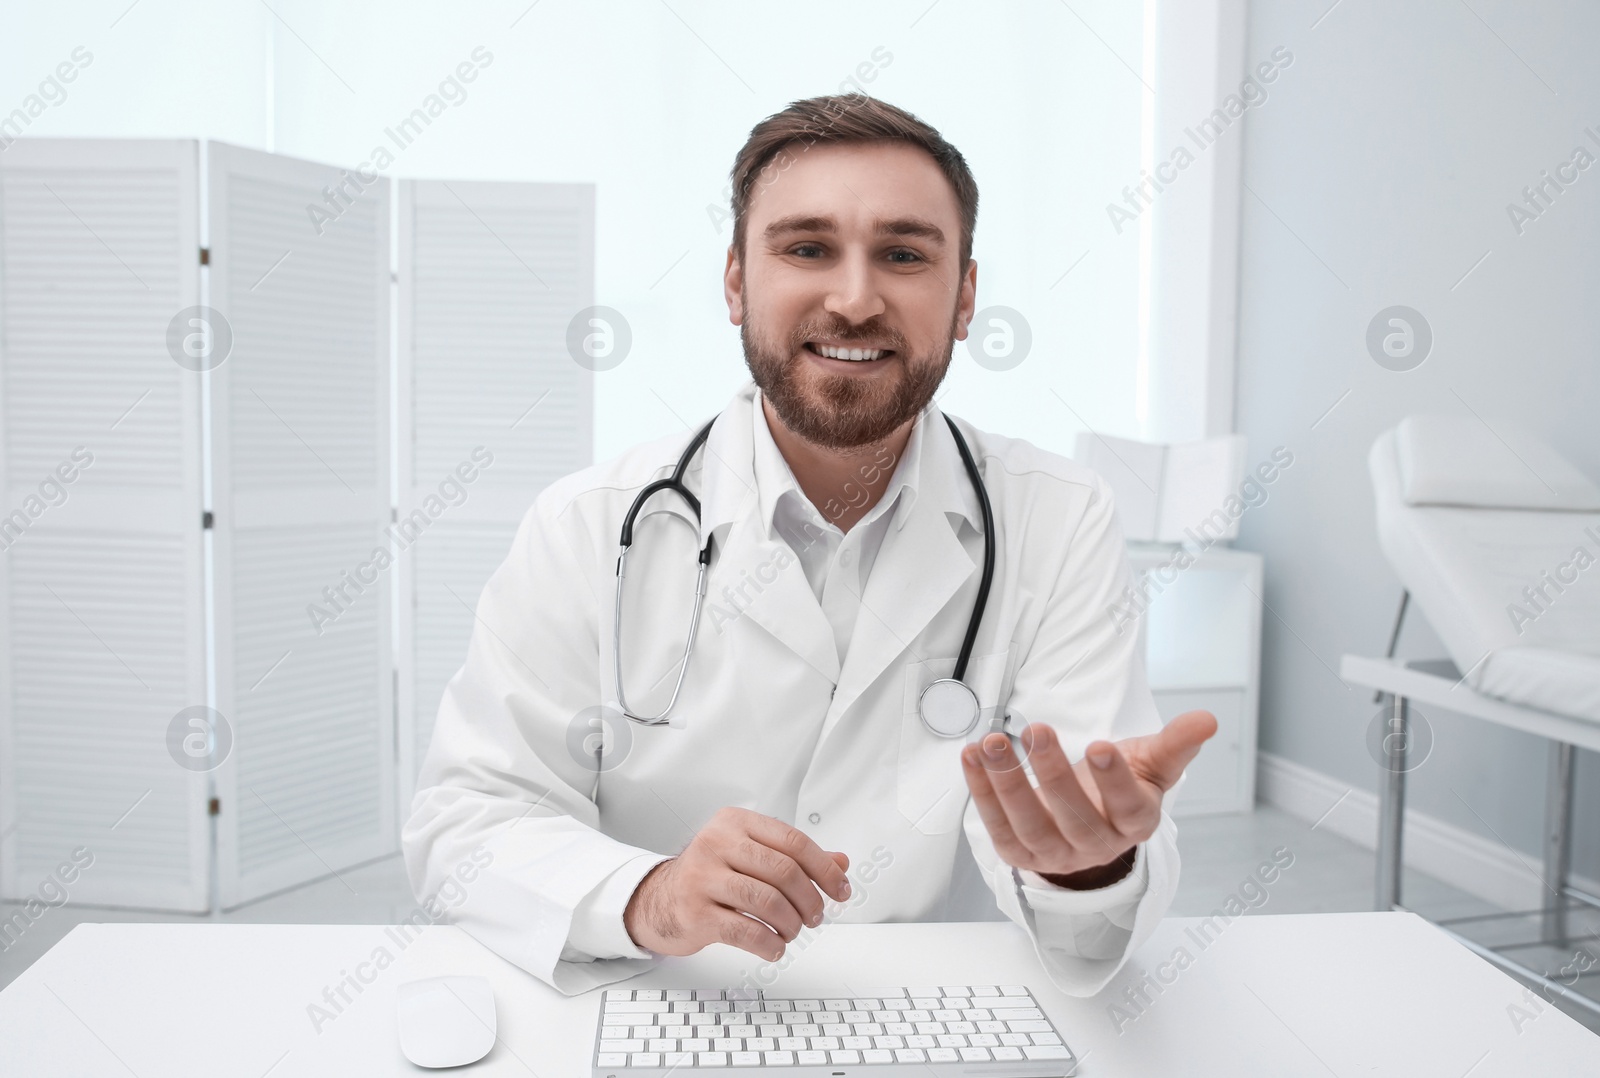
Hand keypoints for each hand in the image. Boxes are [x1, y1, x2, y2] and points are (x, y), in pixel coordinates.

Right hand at [622, 806, 851, 961]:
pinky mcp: (695, 913)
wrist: (658, 899)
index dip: (824, 869)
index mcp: (735, 822)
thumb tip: (840, 864)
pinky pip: (745, 930)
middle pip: (783, 871)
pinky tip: (774, 946)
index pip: (792, 841)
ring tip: (792, 930)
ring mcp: (703, 878)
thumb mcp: (750, 855)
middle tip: (815, 916)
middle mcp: (716, 844)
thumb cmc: (710, 875)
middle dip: (810, 899)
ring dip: (791, 923)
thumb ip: (794, 857)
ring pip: (767, 901)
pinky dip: (770, 943)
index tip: (841, 890)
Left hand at [961, 710, 1217, 887]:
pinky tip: (972, 757)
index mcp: (1134, 822)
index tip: (1100, 745)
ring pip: (1030, 826)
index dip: (1114, 780)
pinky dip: (982, 793)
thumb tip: (1207, 719)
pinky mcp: (1021, 855)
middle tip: (1038, 730)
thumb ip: (1176, 743)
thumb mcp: (1151, 764)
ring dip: (1008, 784)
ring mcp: (1056, 854)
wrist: (1092, 822)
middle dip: (1053, 774)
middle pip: (1075, 818)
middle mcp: (1097, 846)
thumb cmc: (1122, 786)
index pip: (1128, 808)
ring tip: (993, 743)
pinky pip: (998, 829)